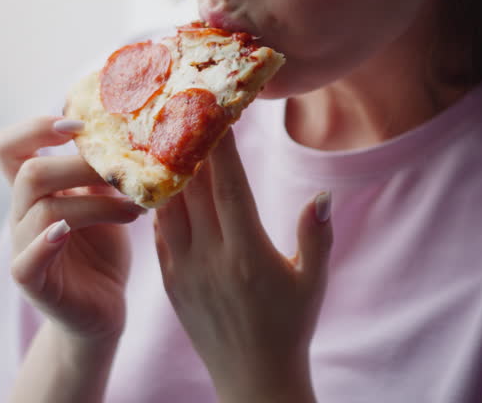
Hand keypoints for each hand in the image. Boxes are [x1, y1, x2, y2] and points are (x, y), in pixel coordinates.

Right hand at [0, 117, 144, 342]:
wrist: (104, 308)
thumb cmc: (103, 248)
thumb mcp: (105, 199)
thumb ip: (101, 168)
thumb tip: (123, 121)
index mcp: (35, 189)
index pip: (8, 146)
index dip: (35, 127)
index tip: (78, 125)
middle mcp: (22, 214)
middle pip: (29, 172)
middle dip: (80, 166)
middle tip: (125, 172)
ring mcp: (23, 247)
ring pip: (43, 210)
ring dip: (96, 204)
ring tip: (135, 209)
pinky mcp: (31, 282)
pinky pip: (26, 259)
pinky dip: (45, 243)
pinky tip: (67, 233)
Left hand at [153, 131, 332, 401]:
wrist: (253, 379)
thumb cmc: (289, 327)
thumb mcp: (313, 281)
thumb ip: (316, 236)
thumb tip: (322, 194)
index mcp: (247, 254)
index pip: (228, 187)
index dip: (221, 147)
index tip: (216, 112)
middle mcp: (210, 259)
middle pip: (193, 188)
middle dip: (189, 146)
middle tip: (183, 106)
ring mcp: (184, 270)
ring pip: (168, 206)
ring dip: (168, 170)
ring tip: (165, 133)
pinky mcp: (170, 282)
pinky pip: (159, 232)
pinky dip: (158, 201)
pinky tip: (160, 178)